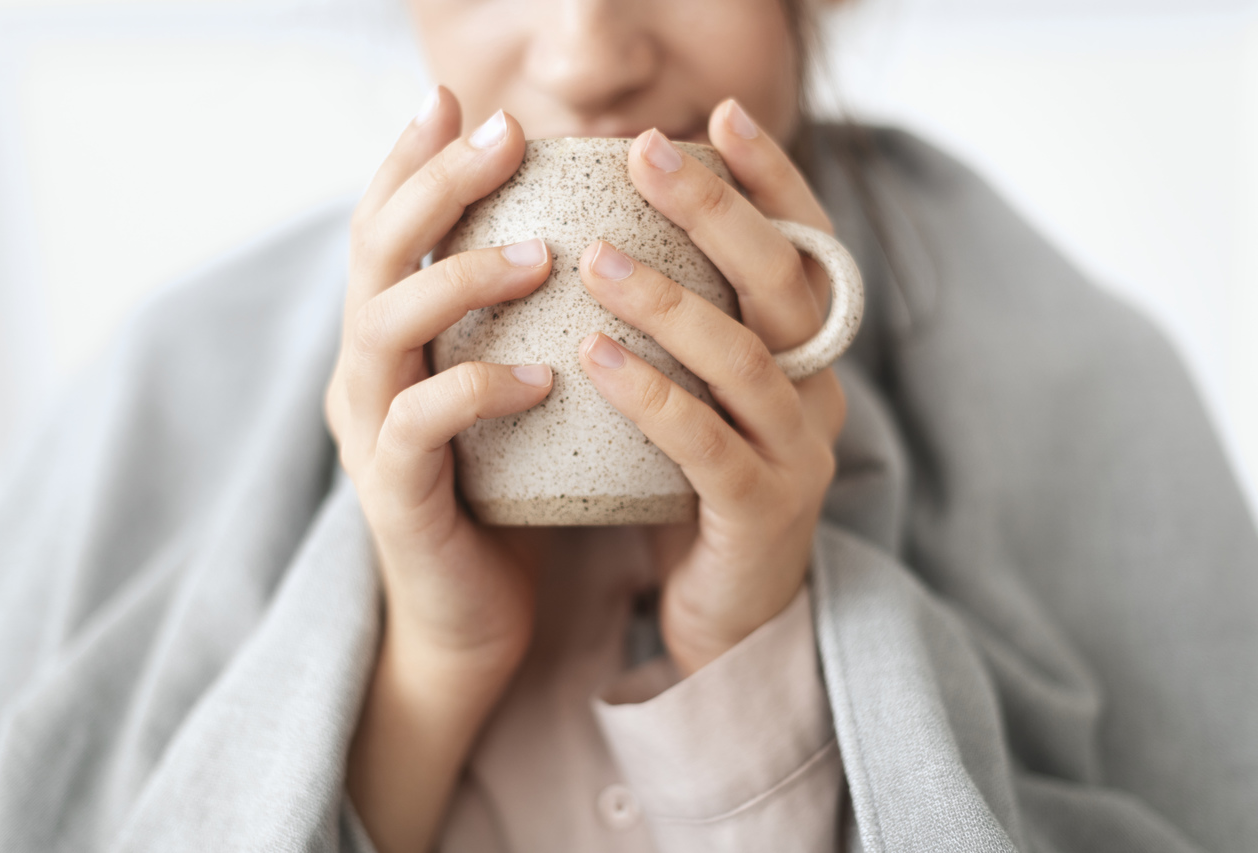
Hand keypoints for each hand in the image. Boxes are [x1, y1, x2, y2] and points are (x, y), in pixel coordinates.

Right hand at [325, 88, 550, 852]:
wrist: (473, 619)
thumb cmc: (506, 494)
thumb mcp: (508, 392)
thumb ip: (518, 324)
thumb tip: (590, 240)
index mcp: (391, 339)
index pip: (387, 227)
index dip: (410, 159)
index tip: (456, 99)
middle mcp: (366, 372)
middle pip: (374, 251)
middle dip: (433, 184)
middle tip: (502, 134)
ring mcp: (371, 432)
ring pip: (384, 326)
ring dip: (458, 277)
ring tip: (537, 253)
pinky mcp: (396, 494)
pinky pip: (422, 427)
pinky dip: (477, 389)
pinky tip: (541, 377)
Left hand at [577, 100, 846, 674]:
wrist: (724, 615)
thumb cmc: (694, 489)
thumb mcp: (697, 393)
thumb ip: (679, 325)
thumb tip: (603, 228)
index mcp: (803, 352)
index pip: (801, 246)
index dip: (769, 179)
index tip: (716, 114)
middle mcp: (816, 390)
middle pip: (782, 283)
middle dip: (719, 209)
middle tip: (647, 151)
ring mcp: (799, 453)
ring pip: (745, 359)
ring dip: (672, 301)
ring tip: (596, 258)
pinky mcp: (763, 513)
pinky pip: (707, 447)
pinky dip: (653, 398)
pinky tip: (594, 356)